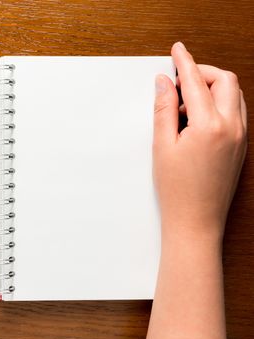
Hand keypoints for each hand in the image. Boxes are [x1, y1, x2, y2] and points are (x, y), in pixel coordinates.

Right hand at [153, 42, 246, 242]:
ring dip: (212, 88)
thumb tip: (163, 84)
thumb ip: (164, 110)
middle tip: (178, 80)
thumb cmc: (177, 190)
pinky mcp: (242, 146)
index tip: (177, 50)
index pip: (196, 82)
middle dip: (202, 72)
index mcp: (210, 126)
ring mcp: (241, 137)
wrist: (196, 222)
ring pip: (234, 94)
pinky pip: (236, 111)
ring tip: (184, 104)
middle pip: (224, 80)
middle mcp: (233, 127)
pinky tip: (197, 119)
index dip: (184, 62)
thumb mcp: (162, 146)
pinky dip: (219, 104)